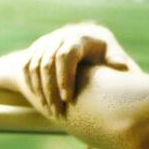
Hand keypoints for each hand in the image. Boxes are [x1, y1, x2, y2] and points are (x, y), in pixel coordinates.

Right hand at [0, 24, 130, 117]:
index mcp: (79, 38)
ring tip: (49, 110)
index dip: (64, 77)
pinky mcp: (37, 49)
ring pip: (35, 66)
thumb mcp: (113, 55)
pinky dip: (30, 83)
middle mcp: (60, 37)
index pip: (65, 55)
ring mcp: (46, 42)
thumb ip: (118, 62)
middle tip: (57, 112)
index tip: (68, 99)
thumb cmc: (103, 54)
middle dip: (50, 90)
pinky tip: (38, 100)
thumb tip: (121, 66)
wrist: (86, 41)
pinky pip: (28, 66)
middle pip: (47, 63)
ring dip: (39, 90)